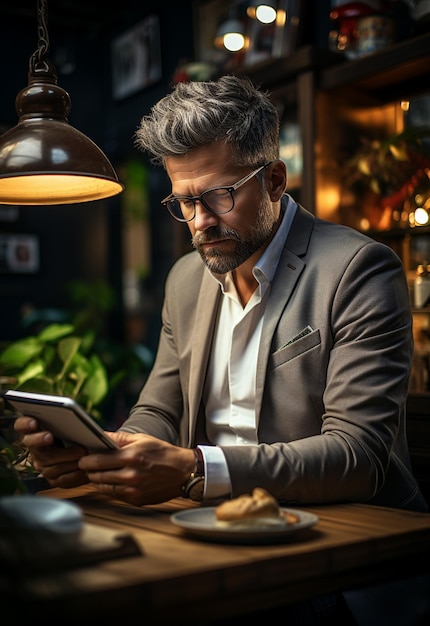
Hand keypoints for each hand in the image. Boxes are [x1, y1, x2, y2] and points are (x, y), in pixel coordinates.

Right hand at [14, 415, 90, 487]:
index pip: (21, 425)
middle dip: (39, 439)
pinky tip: (85, 467)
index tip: (33, 422)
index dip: (24, 424)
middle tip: (49, 436)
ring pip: (50, 463)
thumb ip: (63, 418)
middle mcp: (35, 450)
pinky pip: (62, 479)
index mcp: (34, 431)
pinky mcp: (54, 480)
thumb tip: (68, 411)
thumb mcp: (68, 424)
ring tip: (82, 451)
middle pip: (31, 444)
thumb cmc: (75, 432)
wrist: (84, 453)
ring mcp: (43, 466)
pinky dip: (75, 472)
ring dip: (67, 456)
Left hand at [78, 431, 195, 505]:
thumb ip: (119, 438)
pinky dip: (110, 488)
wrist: (183, 472)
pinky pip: (114, 495)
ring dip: (98, 480)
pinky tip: (113, 480)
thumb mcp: (142, 439)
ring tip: (98, 473)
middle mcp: (130, 475)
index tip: (83, 459)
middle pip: (97, 476)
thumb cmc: (162, 453)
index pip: (98, 461)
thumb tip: (100, 435)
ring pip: (103, 487)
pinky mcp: (136, 500)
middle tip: (87, 466)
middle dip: (90, 471)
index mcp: (131, 456)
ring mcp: (133, 489)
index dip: (86, 460)